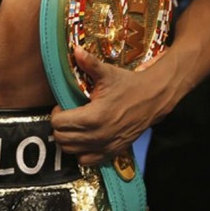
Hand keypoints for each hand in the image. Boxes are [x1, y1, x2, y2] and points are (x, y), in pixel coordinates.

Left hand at [50, 46, 175, 165]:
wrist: (153, 99)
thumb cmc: (128, 84)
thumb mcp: (108, 73)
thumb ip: (90, 63)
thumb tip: (75, 49)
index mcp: (94, 116)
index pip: (59, 123)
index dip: (56, 113)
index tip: (63, 105)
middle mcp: (98, 135)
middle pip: (62, 139)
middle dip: (60, 126)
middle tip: (67, 114)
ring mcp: (105, 146)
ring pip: (72, 151)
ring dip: (68, 139)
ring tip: (74, 125)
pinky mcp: (113, 152)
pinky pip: (87, 161)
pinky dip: (81, 152)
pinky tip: (85, 138)